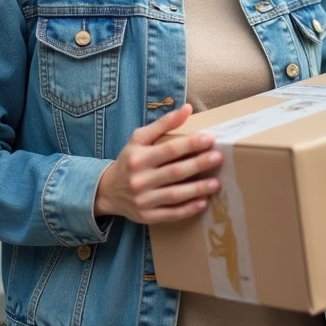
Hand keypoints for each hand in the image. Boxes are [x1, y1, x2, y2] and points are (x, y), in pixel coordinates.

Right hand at [94, 104, 222, 224]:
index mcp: (138, 158)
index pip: (169, 150)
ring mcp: (143, 200)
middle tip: (218, 158)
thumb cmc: (129, 160)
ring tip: (216, 183)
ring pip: (174, 195)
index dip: (191, 144)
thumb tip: (188, 109)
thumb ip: (164, 124)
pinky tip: (203, 203)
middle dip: (198, 164)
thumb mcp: (140, 138)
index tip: (210, 139)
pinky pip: (171, 214)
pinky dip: (188, 209)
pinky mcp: (146, 217)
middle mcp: (140, 179)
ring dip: (197, 189)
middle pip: (174, 172)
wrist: (107, 190)